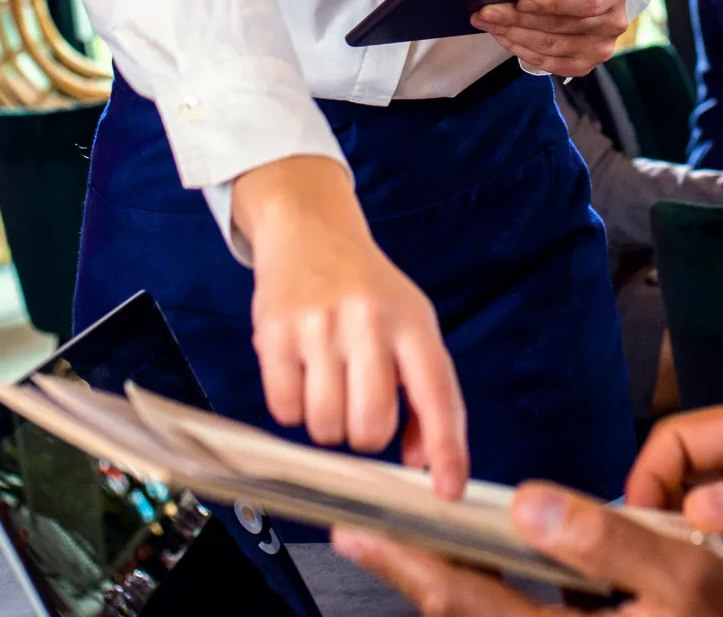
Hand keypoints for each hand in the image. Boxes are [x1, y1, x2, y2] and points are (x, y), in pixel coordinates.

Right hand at [232, 157, 468, 497]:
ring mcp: (318, 325)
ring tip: (328, 385)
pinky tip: (300, 375)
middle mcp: (369, 321)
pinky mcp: (274, 332)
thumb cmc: (368, 290)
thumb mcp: (411, 324)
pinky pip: (284, 410)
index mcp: (413, 321)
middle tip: (359, 408)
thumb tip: (418, 460)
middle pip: (371, 427)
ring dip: (327, 424)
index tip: (448, 491)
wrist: (310, 230)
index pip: (438, 395)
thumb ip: (424, 390)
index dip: (446, 450)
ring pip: (325, 426)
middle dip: (365, 435)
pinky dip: (293, 408)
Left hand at [334, 483, 722, 615]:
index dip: (410, 564)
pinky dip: (502, 590)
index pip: (468, 602)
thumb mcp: (689, 575)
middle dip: (416, 572)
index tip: (361, 533)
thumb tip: (531, 504)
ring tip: (420, 541)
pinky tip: (500, 559)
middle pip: (466, 614)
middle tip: (365, 534)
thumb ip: (607, 539)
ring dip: (457, 580)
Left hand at [473, 0, 629, 77]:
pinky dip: (521, 49)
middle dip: (518, 18)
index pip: (586, 2)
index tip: (521, 1)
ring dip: (513, 34)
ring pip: (550, 45)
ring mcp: (600, 49)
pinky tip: (503, 38)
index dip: (553, 3)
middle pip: (560, 25)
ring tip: (488, 23)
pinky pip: (548, 63)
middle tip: (487, 12)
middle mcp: (613, 24)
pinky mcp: (585, 66)